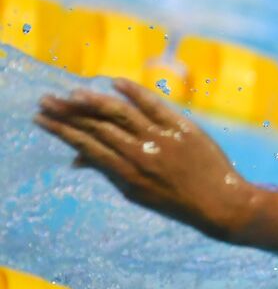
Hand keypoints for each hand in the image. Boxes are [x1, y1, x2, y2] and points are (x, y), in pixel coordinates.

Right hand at [35, 79, 256, 239]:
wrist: (224, 205)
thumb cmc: (178, 202)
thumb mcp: (139, 194)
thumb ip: (109, 173)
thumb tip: (75, 160)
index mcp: (128, 175)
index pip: (87, 147)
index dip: (62, 131)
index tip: (42, 119)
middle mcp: (142, 155)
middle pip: (98, 128)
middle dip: (68, 114)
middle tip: (47, 100)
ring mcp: (163, 140)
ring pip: (120, 114)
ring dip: (93, 101)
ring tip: (72, 94)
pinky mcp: (183, 128)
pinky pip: (155, 105)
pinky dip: (135, 92)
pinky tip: (115, 82)